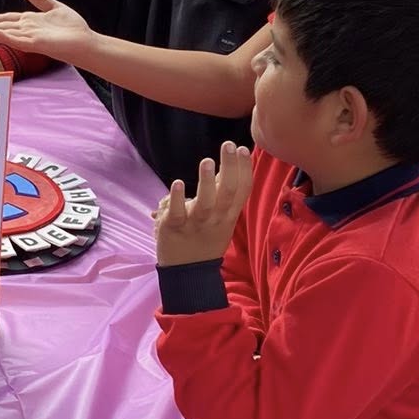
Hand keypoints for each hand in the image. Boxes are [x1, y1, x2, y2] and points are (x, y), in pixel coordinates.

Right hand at [0, 0, 91, 65]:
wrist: (85, 42)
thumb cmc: (73, 29)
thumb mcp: (55, 7)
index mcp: (30, 22)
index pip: (6, 20)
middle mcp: (27, 30)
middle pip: (0, 26)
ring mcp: (30, 38)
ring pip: (4, 33)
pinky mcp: (36, 44)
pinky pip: (16, 39)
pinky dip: (3, 36)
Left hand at [154, 143, 251, 267]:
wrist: (188, 273)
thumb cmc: (205, 238)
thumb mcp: (222, 218)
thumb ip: (223, 192)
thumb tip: (228, 163)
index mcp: (229, 215)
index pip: (242, 190)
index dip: (244, 169)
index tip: (242, 148)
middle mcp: (216, 219)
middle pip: (227, 193)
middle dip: (230, 168)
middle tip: (228, 145)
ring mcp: (195, 224)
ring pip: (205, 203)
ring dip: (206, 181)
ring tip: (207, 161)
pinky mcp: (174, 227)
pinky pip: (177, 213)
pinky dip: (177, 198)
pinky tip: (178, 183)